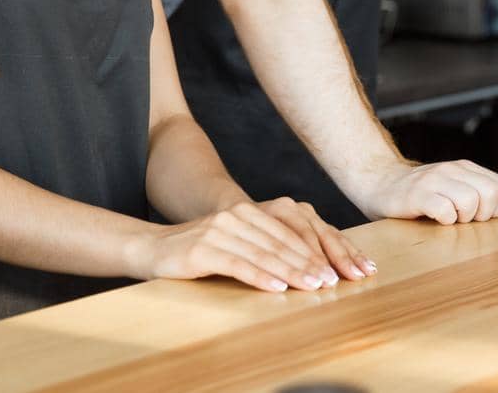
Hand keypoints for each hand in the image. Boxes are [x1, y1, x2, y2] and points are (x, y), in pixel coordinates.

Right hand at [131, 200, 371, 292]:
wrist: (153, 248)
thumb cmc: (203, 251)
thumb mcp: (240, 242)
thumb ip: (269, 246)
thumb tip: (313, 265)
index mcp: (252, 211)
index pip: (295, 230)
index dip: (321, 248)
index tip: (343, 268)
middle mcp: (239, 215)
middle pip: (284, 241)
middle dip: (313, 262)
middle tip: (335, 281)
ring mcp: (221, 230)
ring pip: (265, 253)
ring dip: (293, 270)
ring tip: (314, 286)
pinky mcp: (203, 249)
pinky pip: (238, 264)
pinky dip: (260, 276)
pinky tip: (277, 287)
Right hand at [359, 159, 497, 224]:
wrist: (378, 184)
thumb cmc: (419, 194)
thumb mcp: (451, 186)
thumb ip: (473, 192)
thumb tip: (497, 213)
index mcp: (464, 168)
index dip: (495, 208)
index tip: (477, 216)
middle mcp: (451, 169)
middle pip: (489, 194)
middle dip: (481, 215)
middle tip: (463, 220)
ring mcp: (433, 180)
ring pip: (470, 201)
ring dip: (462, 219)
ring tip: (448, 219)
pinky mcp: (417, 194)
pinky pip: (445, 211)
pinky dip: (444, 221)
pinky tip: (434, 219)